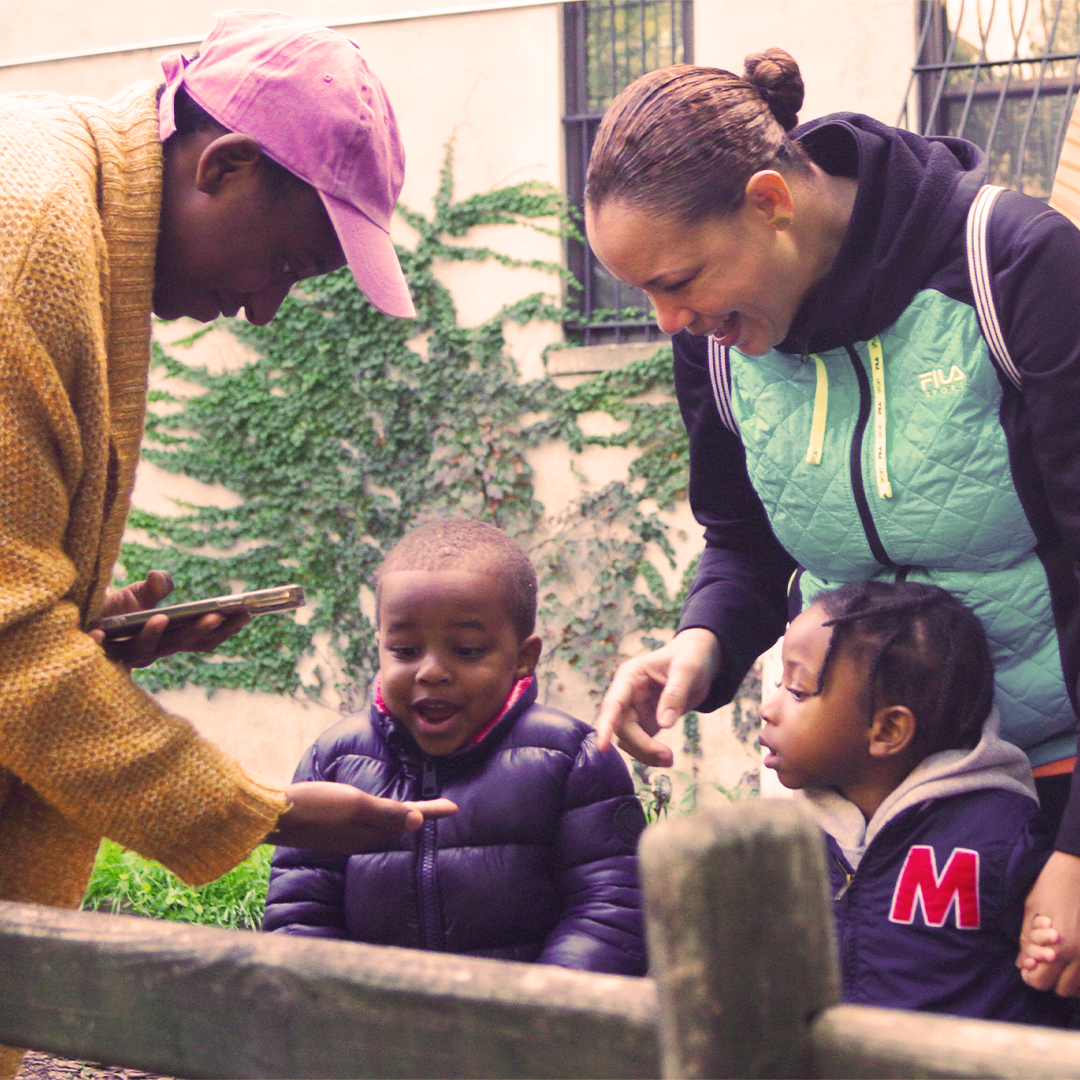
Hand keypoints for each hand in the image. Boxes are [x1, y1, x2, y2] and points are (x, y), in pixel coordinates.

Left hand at [88, 570, 250, 667]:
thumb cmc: (115, 610)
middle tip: (217, 616)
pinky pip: (100, 650)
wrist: (79, 621)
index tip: (246, 612)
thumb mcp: (138, 593)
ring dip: (154, 635)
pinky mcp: (99, 654)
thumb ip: (154, 586)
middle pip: (182, 646)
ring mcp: (128, 656)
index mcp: (171, 639)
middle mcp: (154, 652)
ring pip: (145, 650)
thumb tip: (161, 580)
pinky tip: (98, 633)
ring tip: (161, 618)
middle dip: (200, 631)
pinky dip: (100, 642)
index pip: (205, 639)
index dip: (227, 628)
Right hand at [268, 781, 457, 851]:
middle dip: (419, 815)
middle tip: (441, 807)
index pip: (408, 818)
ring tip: (415, 809)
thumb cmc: (313, 805)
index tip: (455, 807)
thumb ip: (384, 813)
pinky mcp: (328, 830)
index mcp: (368, 832)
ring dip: (399, 817)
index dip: (431, 811)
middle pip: (396, 823)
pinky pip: (362, 824)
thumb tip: (417, 822)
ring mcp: (342, 836)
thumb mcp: (353, 804)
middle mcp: (358, 838)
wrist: (270, 816)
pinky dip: (377, 817)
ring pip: (379, 826)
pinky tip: (374, 813)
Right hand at [594, 627, 721, 765]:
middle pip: (621, 726)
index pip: (613, 703)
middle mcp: (627, 694)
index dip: (606, 725)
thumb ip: (674, 695)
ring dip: (645, 753)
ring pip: (629, 739)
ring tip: (669, 759)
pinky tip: (666, 757)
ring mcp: (635, 709)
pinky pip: (641, 743)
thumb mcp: (687, 670)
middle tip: (668, 757)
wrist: (701, 659)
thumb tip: (664, 725)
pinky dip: (650, 754)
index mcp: (630, 676)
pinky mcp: (646, 721)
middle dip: (641, 745)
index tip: (602, 746)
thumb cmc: (690, 657)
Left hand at [1018, 851, 1079, 994]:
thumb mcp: (1031, 913)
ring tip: (1059, 960)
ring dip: (1067, 978)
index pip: (1040, 982)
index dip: (1030, 976)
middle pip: (1062, 990)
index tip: (1027, 965)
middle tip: (1042, 962)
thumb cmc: (1050, 887)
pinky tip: (1072, 958)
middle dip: (1049, 979)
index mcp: (1060, 947)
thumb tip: (1023, 964)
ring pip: (1079, 987)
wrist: (1077, 869)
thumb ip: (1027, 942)